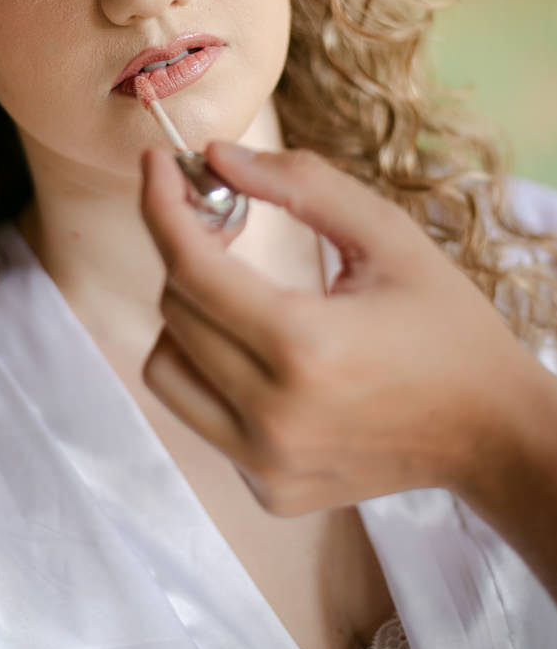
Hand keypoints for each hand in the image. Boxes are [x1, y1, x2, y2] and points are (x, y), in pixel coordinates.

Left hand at [139, 142, 536, 517]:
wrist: (490, 432)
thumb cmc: (446, 326)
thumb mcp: (387, 235)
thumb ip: (301, 185)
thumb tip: (217, 157)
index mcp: (305, 347)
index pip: (191, 268)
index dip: (162, 207)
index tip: (157, 166)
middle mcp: (274, 417)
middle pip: (174, 312)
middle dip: (188, 253)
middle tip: (224, 226)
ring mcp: (266, 464)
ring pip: (167, 370)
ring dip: (188, 318)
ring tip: (240, 296)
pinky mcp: (268, 491)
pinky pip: (201, 415)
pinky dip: (214, 373)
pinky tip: (264, 357)